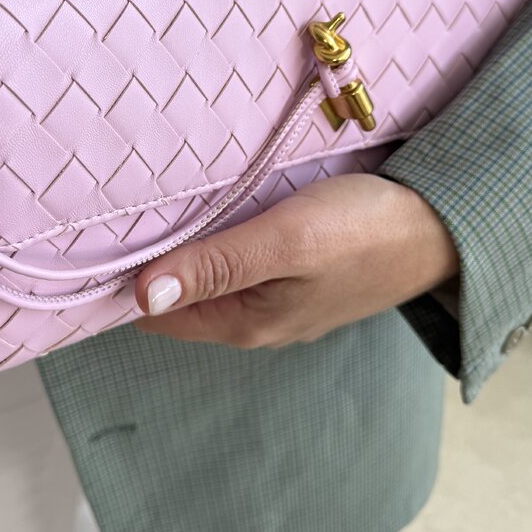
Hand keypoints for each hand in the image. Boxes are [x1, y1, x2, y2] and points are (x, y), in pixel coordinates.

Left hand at [134, 174, 459, 347]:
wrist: (442, 227)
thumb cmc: (365, 231)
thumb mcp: (285, 242)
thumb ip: (216, 266)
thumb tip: (141, 295)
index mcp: (245, 322)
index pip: (153, 316)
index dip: (119, 283)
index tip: (89, 243)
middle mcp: (255, 319)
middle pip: (176, 298)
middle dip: (144, 265)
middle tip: (108, 214)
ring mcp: (277, 299)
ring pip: (206, 279)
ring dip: (180, 251)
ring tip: (147, 209)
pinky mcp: (297, 275)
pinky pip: (237, 263)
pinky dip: (214, 242)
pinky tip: (207, 210)